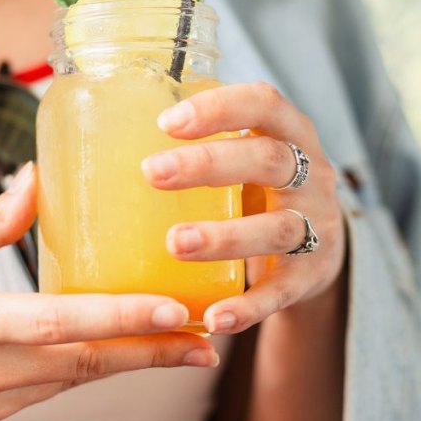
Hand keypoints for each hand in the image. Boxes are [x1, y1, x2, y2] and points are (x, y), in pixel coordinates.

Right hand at [0, 164, 216, 420]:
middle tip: (204, 337)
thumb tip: (35, 185)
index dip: (122, 319)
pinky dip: (86, 375)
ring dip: (127, 366)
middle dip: (151, 352)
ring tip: (177, 347)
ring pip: (72, 384)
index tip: (173, 311)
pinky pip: (46, 395)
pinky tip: (110, 357)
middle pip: (83, 363)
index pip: (60, 323)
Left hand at [142, 82, 346, 334]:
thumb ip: (196, 145)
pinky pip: (280, 292)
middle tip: (152, 173)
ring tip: (175, 243)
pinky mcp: (310, 276)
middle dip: (209, 165)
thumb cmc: (258, 189)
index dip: (219, 108)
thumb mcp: (243, 157)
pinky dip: (248, 306)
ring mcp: (316, 226)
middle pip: (268, 161)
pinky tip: (213, 317)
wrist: (320, 250)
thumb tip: (100, 141)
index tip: (166, 122)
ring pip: (277, 228)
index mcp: (289, 133)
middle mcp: (311, 175)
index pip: (263, 103)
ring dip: (226, 236)